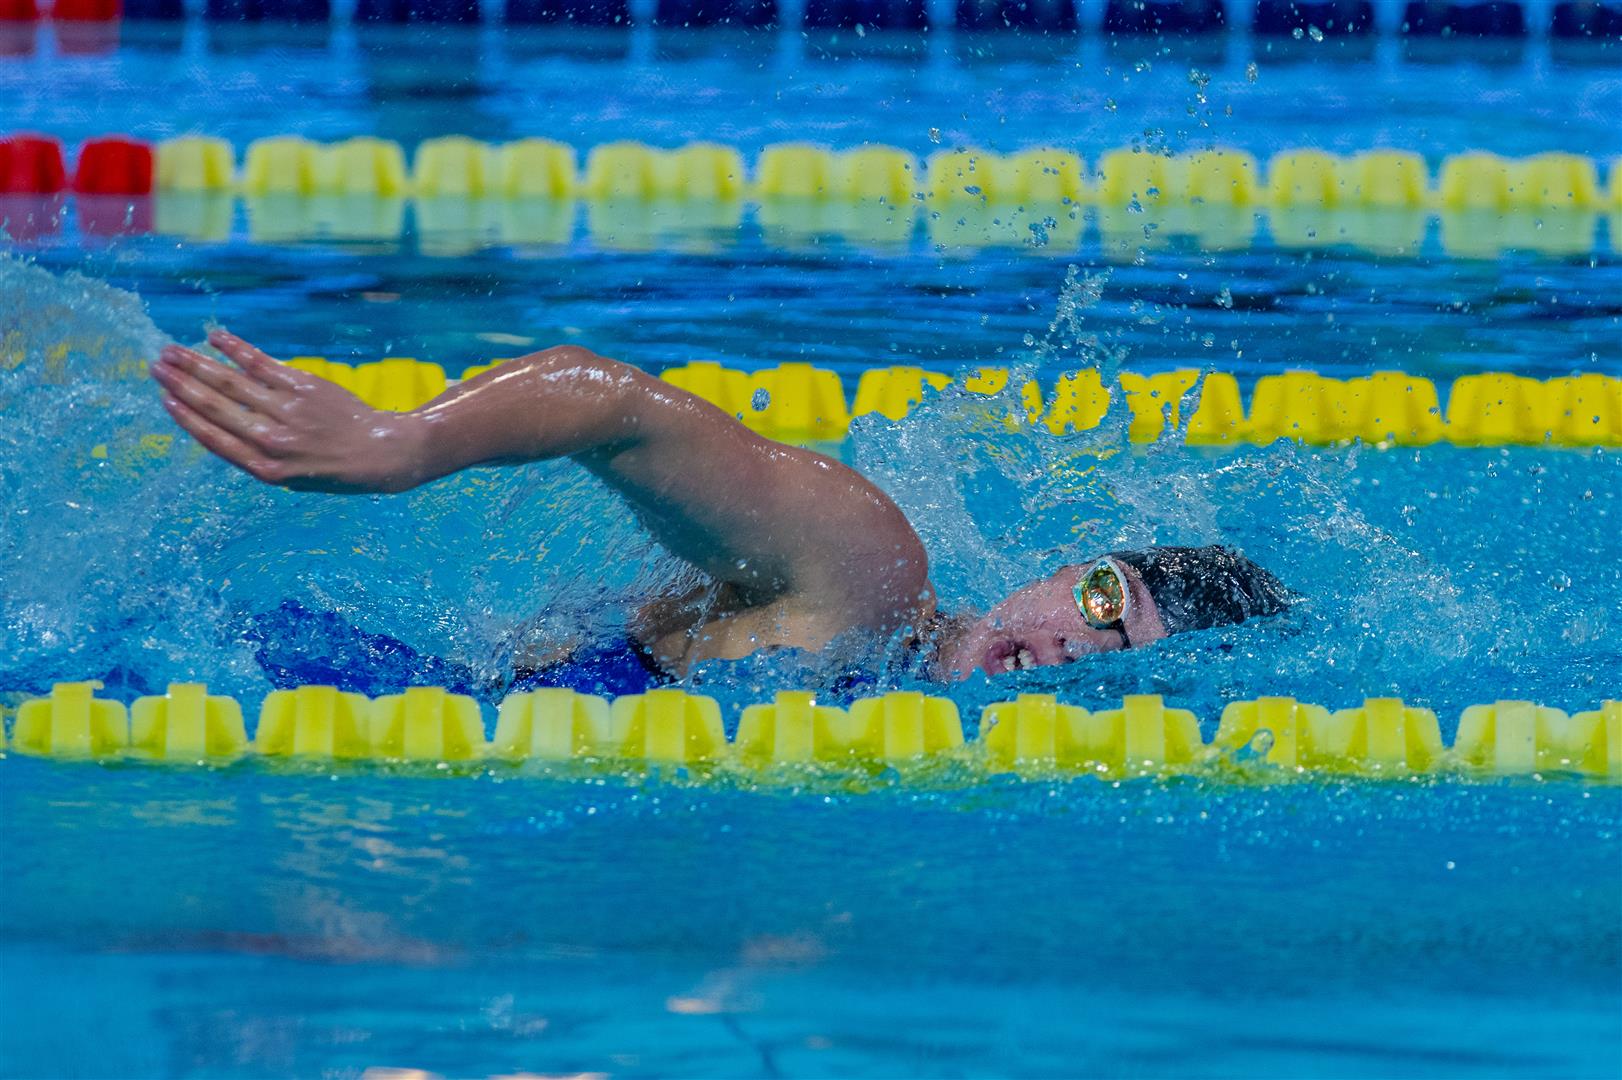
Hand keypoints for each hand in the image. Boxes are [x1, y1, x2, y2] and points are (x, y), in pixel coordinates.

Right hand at [150, 330, 426, 493]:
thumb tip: (213, 422)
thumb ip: (254, 452)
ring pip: (232, 383)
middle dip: (181, 385)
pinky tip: (214, 337)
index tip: (163, 398)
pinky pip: (262, 364)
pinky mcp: (305, 387)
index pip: (214, 438)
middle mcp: (273, 441)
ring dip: (197, 364)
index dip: (185, 417)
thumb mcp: (290, 476)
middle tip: (156, 367)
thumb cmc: (331, 466)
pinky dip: (236, 349)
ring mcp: (289, 412)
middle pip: (216, 407)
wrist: (382, 453)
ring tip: (172, 351)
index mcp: (265, 469)